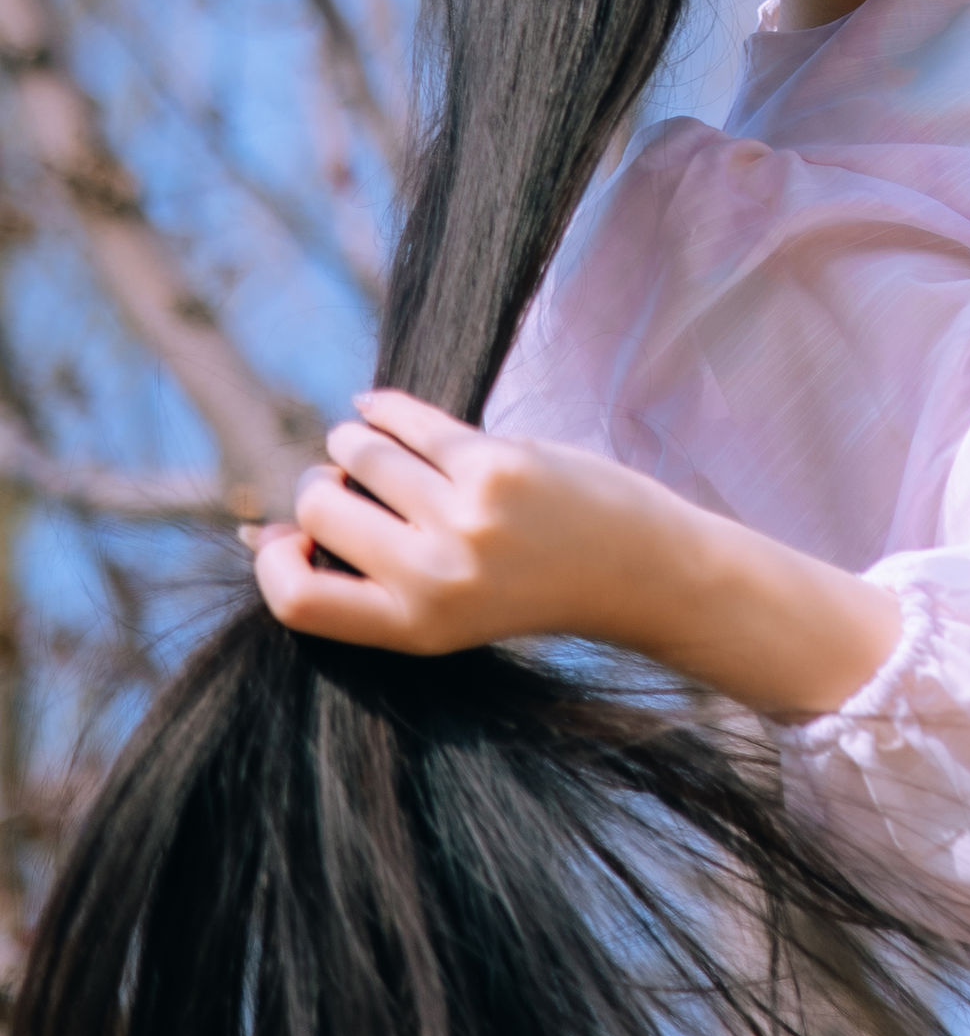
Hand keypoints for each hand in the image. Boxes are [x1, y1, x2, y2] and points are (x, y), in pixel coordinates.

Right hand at [250, 390, 687, 657]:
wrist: (641, 573)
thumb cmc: (530, 586)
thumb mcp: (445, 609)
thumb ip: (368, 579)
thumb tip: (262, 532)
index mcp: (414, 628)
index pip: (296, 602)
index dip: (276, 563)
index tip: (293, 537)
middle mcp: (435, 576)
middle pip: (320, 510)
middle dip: (320, 485)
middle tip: (343, 479)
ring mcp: (465, 516)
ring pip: (360, 455)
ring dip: (351, 441)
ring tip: (361, 443)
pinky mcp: (496, 464)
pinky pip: (411, 421)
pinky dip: (385, 408)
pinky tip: (377, 408)